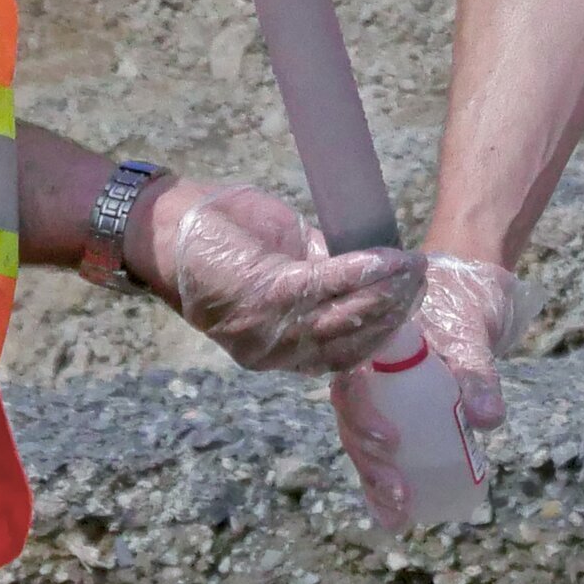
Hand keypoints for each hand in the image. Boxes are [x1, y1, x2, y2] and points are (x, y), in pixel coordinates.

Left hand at [130, 180, 422, 373]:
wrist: (160, 224)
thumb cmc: (219, 238)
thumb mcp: (282, 265)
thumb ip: (323, 278)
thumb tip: (372, 275)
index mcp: (277, 351)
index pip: (344, 359)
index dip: (385, 335)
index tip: (416, 305)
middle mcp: (271, 353)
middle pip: (352, 344)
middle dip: (395, 313)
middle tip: (423, 281)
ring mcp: (265, 329)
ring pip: (344, 319)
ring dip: (387, 292)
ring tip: (413, 268)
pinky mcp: (260, 295)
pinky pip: (324, 287)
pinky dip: (362, 272)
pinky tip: (388, 259)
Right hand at [327, 254, 518, 528]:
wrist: (466, 290)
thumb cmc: (461, 304)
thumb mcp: (470, 334)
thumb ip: (477, 373)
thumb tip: (488, 422)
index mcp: (369, 347)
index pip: (350, 385)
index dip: (363, 418)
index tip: (392, 442)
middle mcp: (365, 375)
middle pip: (352, 423)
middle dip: (370, 465)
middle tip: (400, 494)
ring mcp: (379, 397)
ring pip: (362, 443)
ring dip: (375, 482)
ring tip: (398, 517)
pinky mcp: (397, 415)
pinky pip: (383, 451)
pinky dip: (385, 484)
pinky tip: (395, 517)